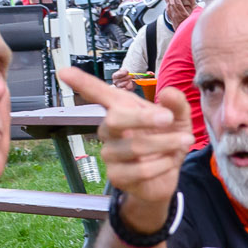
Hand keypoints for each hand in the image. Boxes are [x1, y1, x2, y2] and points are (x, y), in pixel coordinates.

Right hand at [57, 66, 193, 216]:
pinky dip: (163, 164)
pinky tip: (171, 161)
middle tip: (169, 119)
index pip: (97, 94)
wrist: (169, 175)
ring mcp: (110, 153)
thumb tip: (169, 92)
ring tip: (184, 142)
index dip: (81, 83)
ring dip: (165, 143)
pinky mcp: (117, 176)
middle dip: (143, 118)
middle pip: (115, 119)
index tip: (63, 71)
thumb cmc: (168, 139)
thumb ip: (177, 104)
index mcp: (120, 108)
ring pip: (135, 147)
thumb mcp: (179, 119)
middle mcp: (109, 129)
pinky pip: (140, 170)